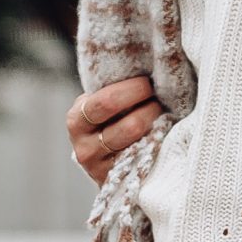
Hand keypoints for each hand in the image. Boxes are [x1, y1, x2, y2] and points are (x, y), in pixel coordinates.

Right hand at [68, 71, 163, 186]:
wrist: (103, 163)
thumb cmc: (108, 122)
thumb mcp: (99, 105)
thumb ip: (109, 87)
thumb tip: (142, 59)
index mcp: (76, 119)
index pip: (106, 101)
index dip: (133, 89)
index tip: (149, 81)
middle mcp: (84, 147)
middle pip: (128, 125)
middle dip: (150, 107)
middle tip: (161, 98)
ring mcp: (101, 169)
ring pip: (139, 143)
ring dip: (157, 124)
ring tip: (165, 114)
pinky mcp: (118, 182)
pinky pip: (144, 159)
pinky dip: (157, 144)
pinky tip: (164, 134)